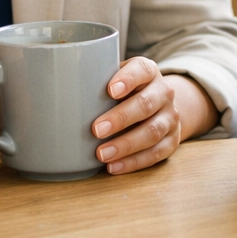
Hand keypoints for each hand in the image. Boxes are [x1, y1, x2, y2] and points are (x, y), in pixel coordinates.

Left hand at [91, 57, 213, 173]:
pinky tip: (115, 166)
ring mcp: (171, 117)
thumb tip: (63, 95)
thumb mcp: (117, 79)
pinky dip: (134, 161)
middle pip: (146, 104)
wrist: (160, 106)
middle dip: (121, 118)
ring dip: (126, 145)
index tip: (110, 90)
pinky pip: (156, 153)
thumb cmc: (127, 92)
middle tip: (97, 130)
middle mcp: (164, 92)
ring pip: (153, 131)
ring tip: (102, 154)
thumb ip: (99, 82)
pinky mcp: (173, 140)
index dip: (128, 79)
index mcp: (149, 72)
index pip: (142, 70)